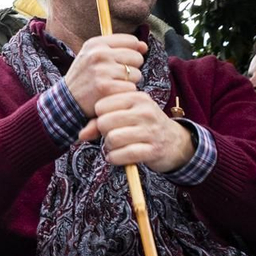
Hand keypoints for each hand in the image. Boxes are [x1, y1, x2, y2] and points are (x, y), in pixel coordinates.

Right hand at [63, 33, 145, 116]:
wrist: (66, 101)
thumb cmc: (85, 78)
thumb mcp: (94, 57)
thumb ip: (120, 48)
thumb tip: (144, 46)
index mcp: (96, 43)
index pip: (132, 41)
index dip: (130, 53)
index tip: (119, 63)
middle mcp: (99, 54)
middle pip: (137, 57)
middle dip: (130, 68)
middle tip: (114, 77)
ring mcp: (102, 71)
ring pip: (136, 74)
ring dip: (128, 82)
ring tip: (112, 85)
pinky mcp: (106, 87)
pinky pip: (131, 88)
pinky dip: (124, 94)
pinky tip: (112, 95)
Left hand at [81, 91, 196, 171]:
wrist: (174, 142)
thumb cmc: (143, 126)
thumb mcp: (126, 115)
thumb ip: (99, 121)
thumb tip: (81, 135)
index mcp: (137, 97)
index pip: (101, 105)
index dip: (99, 117)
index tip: (109, 122)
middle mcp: (145, 111)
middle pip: (104, 122)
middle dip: (103, 133)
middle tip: (113, 135)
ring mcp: (150, 130)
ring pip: (112, 139)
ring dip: (109, 147)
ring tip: (117, 146)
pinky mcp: (153, 150)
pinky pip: (123, 155)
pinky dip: (115, 158)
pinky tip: (117, 156)